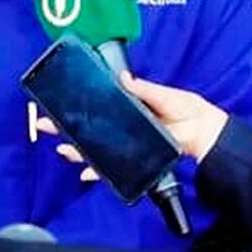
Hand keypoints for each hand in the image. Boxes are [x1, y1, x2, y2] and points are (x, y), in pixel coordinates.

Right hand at [33, 72, 230, 164]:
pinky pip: (111, 168)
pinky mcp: (134, 160)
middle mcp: (121, 126)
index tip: (55, 101)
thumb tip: (123, 78)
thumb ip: (144, 89)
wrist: (205, 133)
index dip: (75, 106)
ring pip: (94, 149)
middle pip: (87, 128)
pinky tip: (87, 172)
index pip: (95, 106)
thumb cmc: (187, 109)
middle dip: (64, 128)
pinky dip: (98, 172)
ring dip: (76, 150)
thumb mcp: (166, 95)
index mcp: (126, 107)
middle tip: (46, 124)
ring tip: (63, 148)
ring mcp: (125, 144)